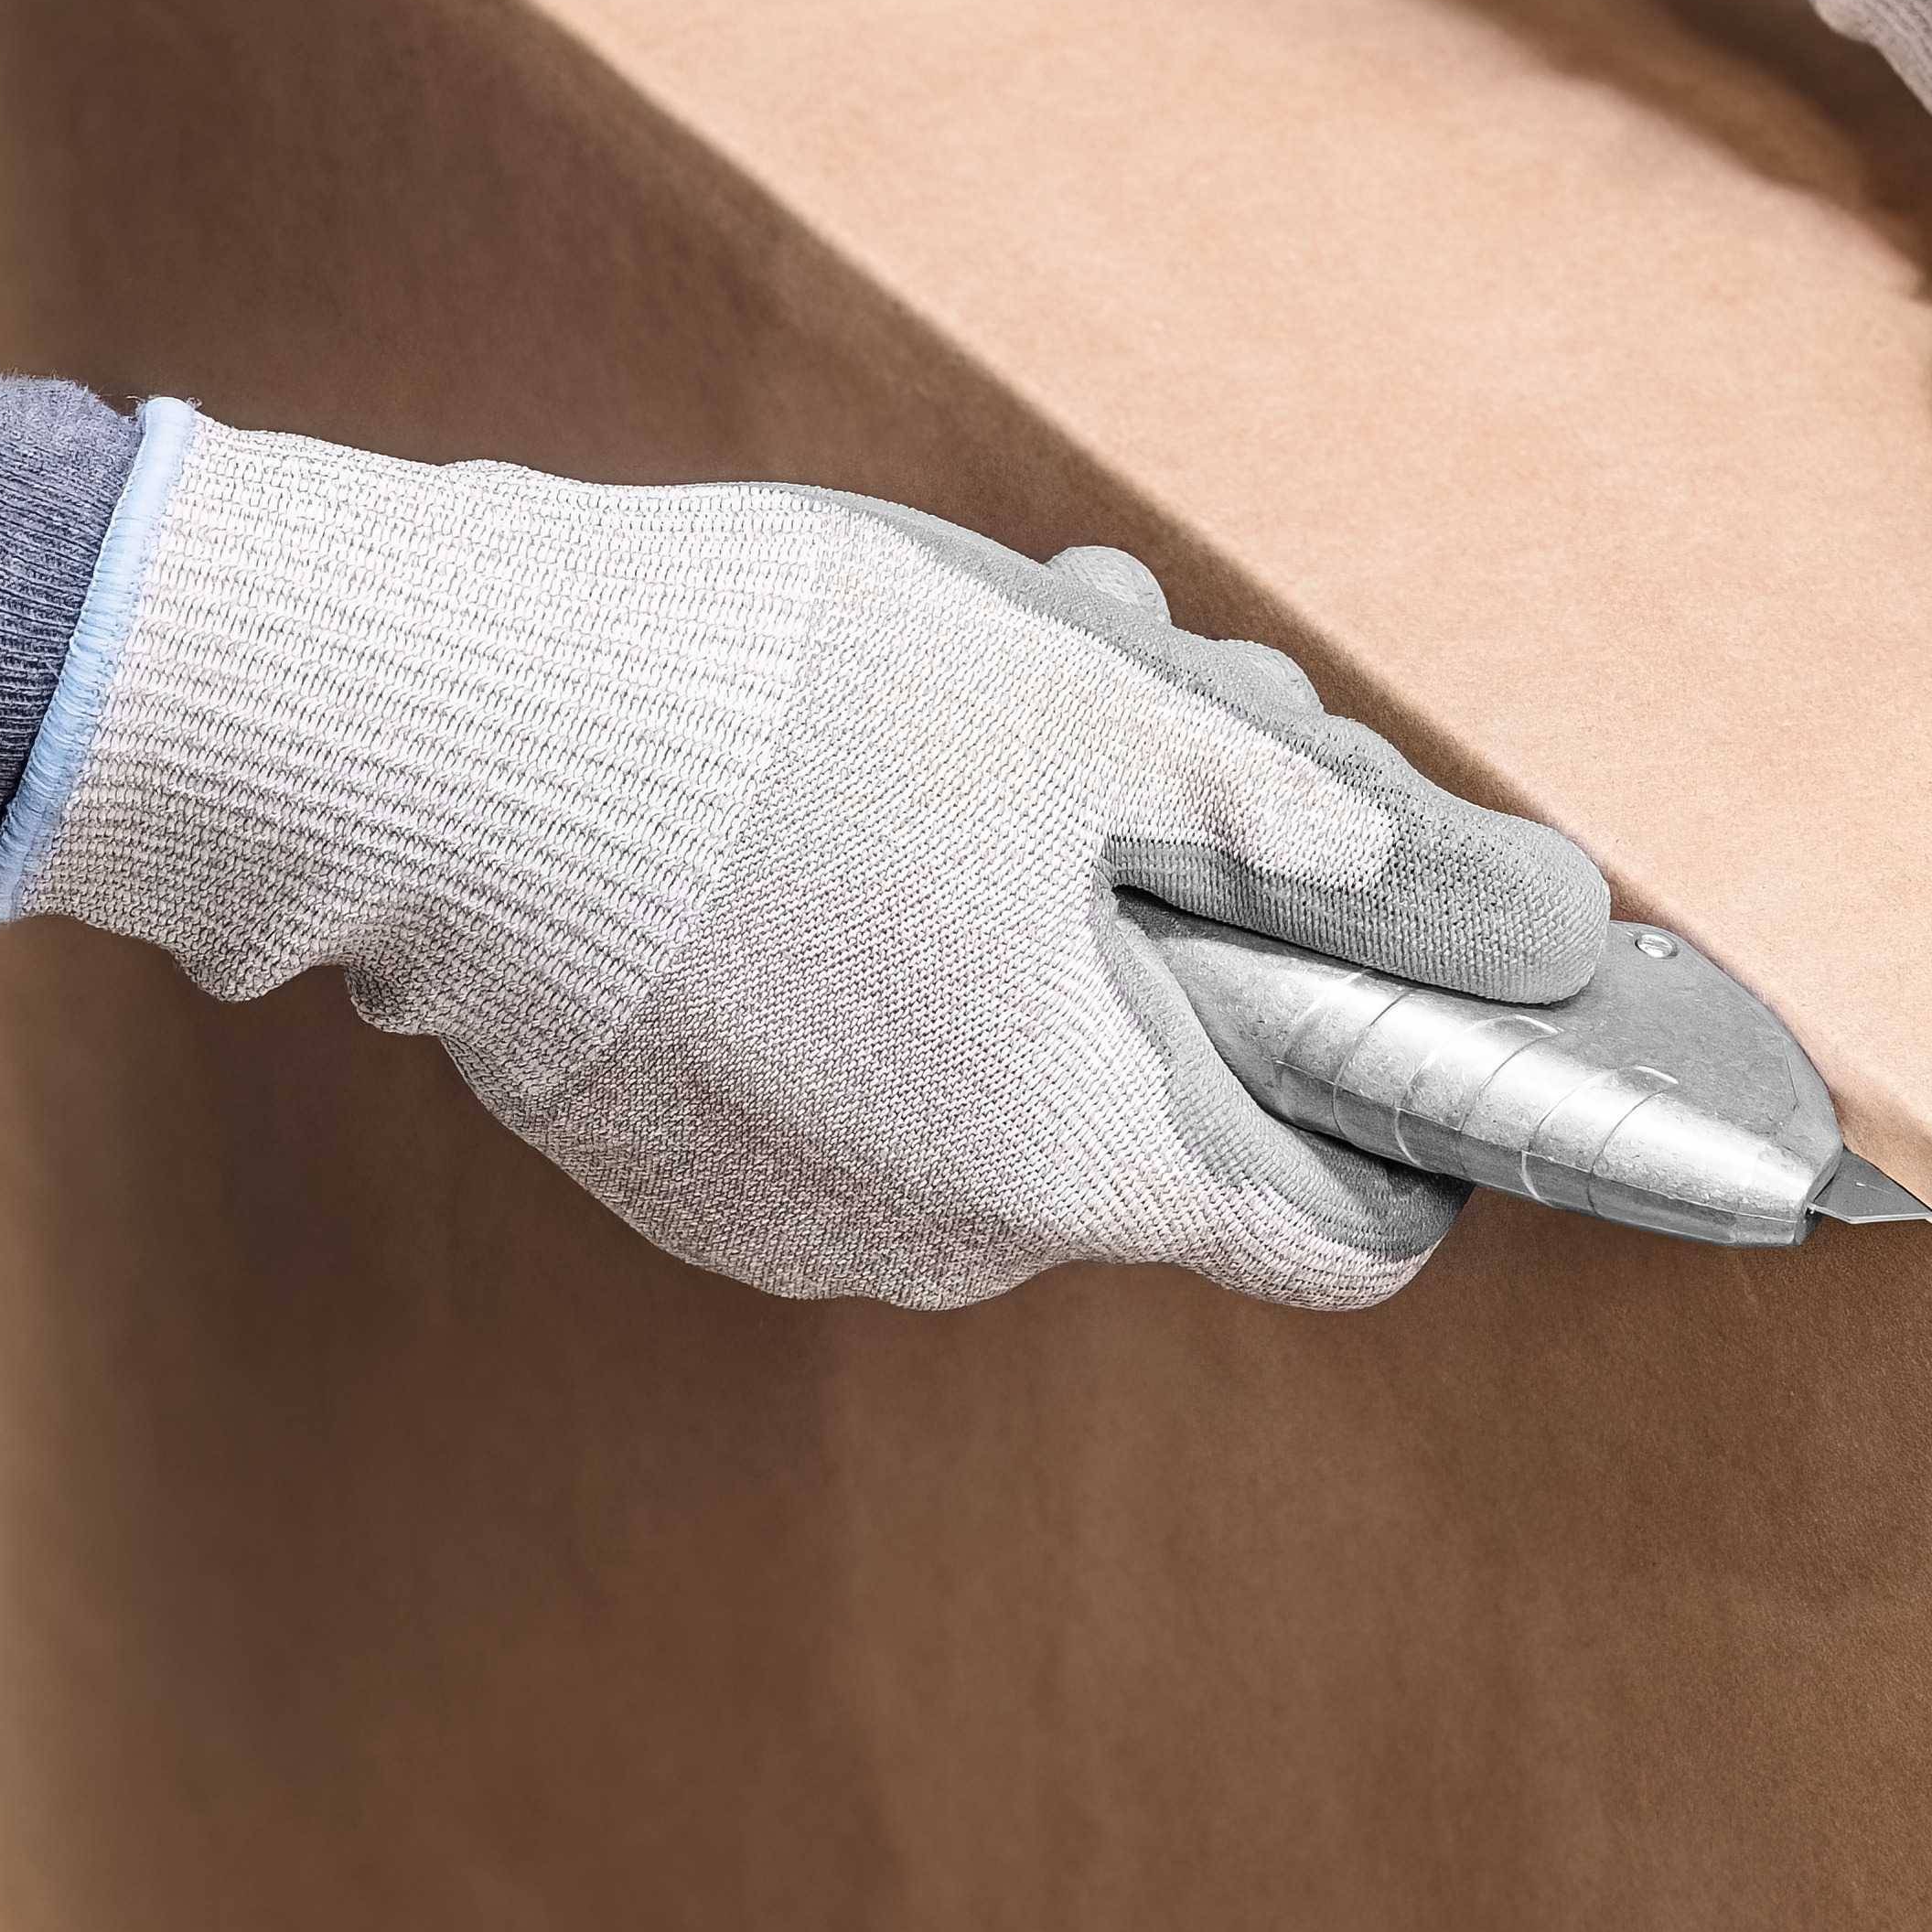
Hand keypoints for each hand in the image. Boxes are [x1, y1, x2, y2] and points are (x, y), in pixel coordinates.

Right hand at [1, 427, 1611, 1306]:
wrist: (425, 732)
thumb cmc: (775, 714)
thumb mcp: (1099, 721)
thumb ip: (1311, 833)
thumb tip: (1506, 908)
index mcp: (1077, 1165)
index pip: (1341, 1234)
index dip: (1417, 1104)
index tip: (1417, 973)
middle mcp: (940, 1244)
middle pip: (1168, 1100)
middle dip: (1202, 910)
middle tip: (1175, 702)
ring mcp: (788, 1215)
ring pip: (1009, 1061)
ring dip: (1049, 894)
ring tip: (998, 687)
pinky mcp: (671, 1152)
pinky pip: (858, 1062)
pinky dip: (898, 936)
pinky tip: (844, 766)